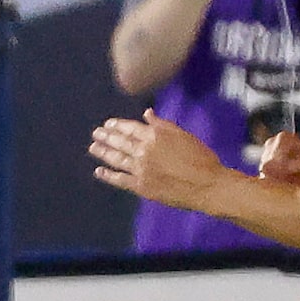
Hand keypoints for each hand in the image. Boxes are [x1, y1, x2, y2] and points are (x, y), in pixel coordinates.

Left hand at [89, 113, 231, 205]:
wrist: (206, 185)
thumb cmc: (200, 158)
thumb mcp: (183, 135)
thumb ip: (162, 125)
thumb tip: (147, 113)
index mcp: (154, 136)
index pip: (130, 128)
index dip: (117, 125)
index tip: (108, 124)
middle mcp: (143, 151)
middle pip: (120, 142)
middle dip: (106, 137)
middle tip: (96, 133)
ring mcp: (140, 170)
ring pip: (117, 159)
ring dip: (103, 152)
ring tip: (93, 147)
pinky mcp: (141, 187)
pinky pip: (120, 180)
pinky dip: (108, 175)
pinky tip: (99, 171)